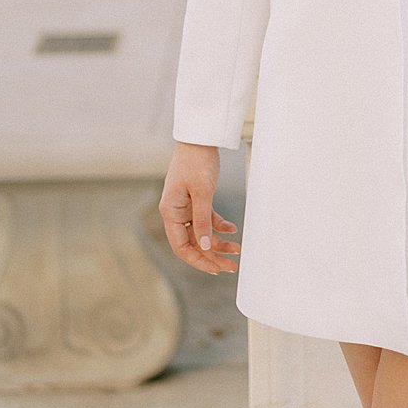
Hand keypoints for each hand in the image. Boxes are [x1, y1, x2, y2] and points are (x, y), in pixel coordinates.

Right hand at [160, 143, 239, 275]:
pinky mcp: (196, 199)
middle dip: (212, 256)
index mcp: (170, 213)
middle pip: (193, 242)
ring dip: (218, 242)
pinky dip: (219, 226)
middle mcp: (175, 212)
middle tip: (232, 267)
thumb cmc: (197, 162)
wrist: (199, 139)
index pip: (181, 246)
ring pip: (201, 232)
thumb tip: (205, 247)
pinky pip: (207, 219)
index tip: (216, 269)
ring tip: (237, 250)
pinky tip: (233, 230)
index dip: (198, 260)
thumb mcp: (202, 192)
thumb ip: (202, 221)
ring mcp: (185, 207)